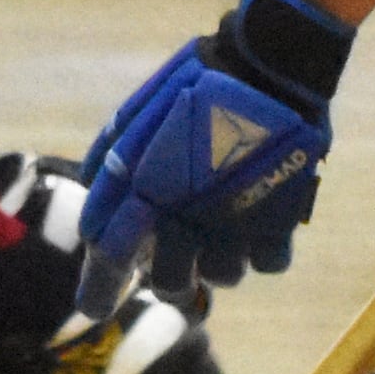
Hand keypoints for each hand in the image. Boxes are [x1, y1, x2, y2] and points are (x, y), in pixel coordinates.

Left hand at [74, 0, 347, 313]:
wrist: (272, 63)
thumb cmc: (200, 82)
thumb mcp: (139, 113)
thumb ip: (111, 161)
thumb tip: (94, 200)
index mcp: (146, 189)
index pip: (112, 257)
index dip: (98, 289)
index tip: (93, 310)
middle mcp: (188, 216)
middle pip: (170, 283)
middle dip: (165, 279)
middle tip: (172, 260)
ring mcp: (237, 223)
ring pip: (221, 277)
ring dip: (216, 261)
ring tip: (220, 229)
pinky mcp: (281, 220)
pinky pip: (269, 263)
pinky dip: (262, 250)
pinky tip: (257, 222)